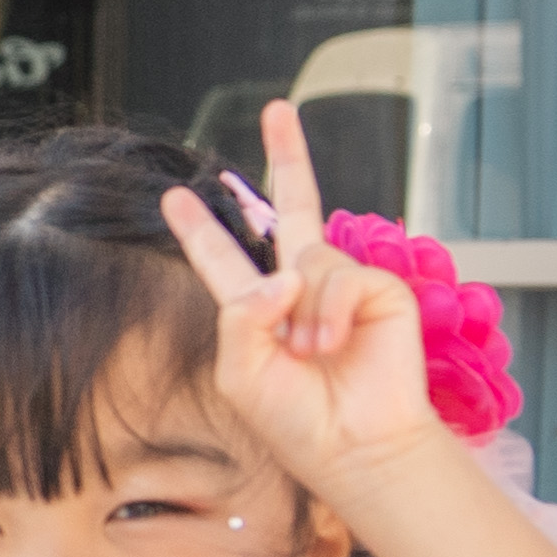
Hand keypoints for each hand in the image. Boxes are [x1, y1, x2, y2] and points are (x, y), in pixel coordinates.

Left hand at [159, 99, 446, 506]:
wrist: (353, 446)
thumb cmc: (294, 419)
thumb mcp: (240, 371)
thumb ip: (242, 316)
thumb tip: (286, 272)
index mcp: (256, 309)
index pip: (224, 258)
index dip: (201, 228)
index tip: (177, 195)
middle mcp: (300, 288)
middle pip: (291, 210)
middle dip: (286, 157)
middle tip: (279, 110)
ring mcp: (340, 286)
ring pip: (306, 260)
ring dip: (302, 312)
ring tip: (313, 353)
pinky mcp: (379, 290)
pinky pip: (339, 275)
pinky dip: (330, 310)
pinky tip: (335, 342)